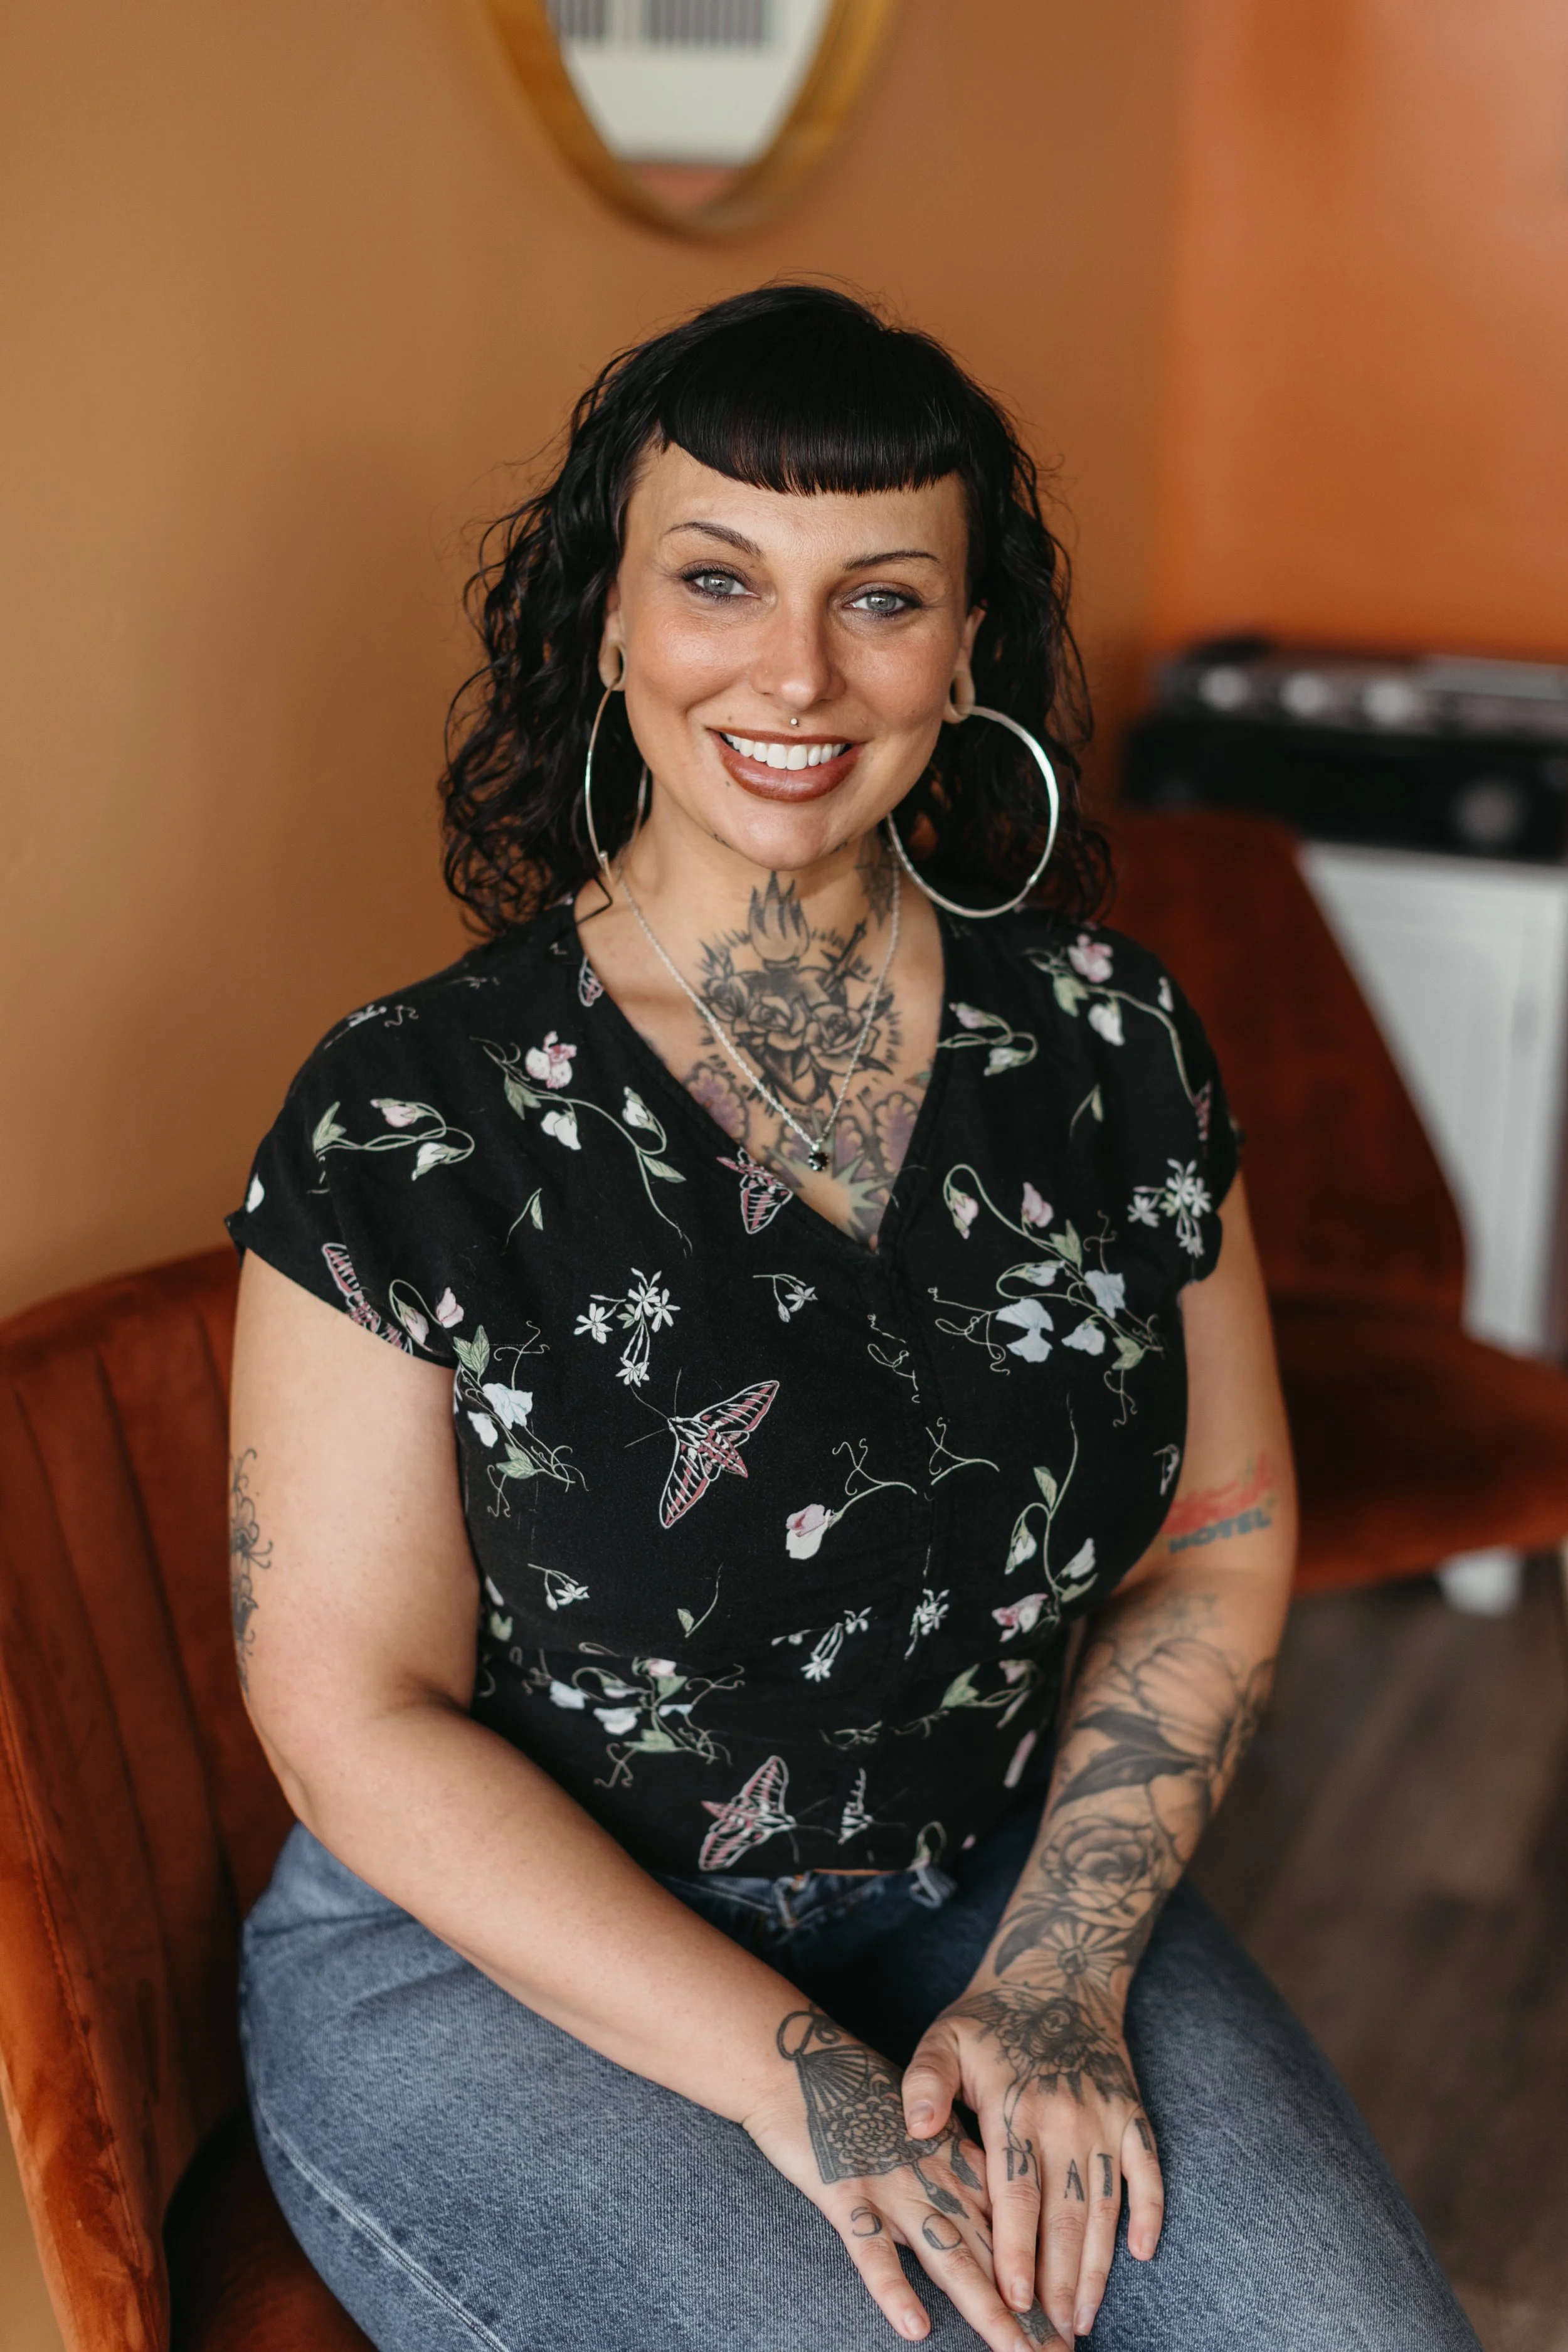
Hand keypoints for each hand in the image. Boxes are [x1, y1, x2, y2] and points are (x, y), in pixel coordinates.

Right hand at [743, 2007, 1044, 2349]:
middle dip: (1027, 2311)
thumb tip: (995, 2217)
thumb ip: (957, 2168)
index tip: (1071, 2324)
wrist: (797, 2060)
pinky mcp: (844, 2193)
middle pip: (991, 2254)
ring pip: (948, 2256)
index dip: (1042, 2278)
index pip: (1011, 2229)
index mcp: (955, 2163)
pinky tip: (914, 2325)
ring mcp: (892, 2187)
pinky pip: (870, 2248)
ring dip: (983, 2308)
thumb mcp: (922, 2126)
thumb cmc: (857, 2095)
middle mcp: (934, 2179)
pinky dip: (893, 2287)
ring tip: (1014, 2351)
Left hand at [900, 1978, 1163, 2344]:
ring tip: (1085, 2315)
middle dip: (1058, 2278)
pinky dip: (1149, 2212)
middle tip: (1053, 2332)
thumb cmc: (990, 2017)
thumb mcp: (944, 2037)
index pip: (1017, 2193)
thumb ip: (925, 2082)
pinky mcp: (1133, 2113)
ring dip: (1099, 2264)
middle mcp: (1066, 2118)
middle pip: (1065, 2213)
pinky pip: (1148, 2171)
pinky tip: (1142, 2253)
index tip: (1012, 2297)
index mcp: (1016, 2107)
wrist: (1059, 1973)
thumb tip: (915, 2128)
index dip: (1016, 2248)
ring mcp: (1106, 2118)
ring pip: (1106, 2205)